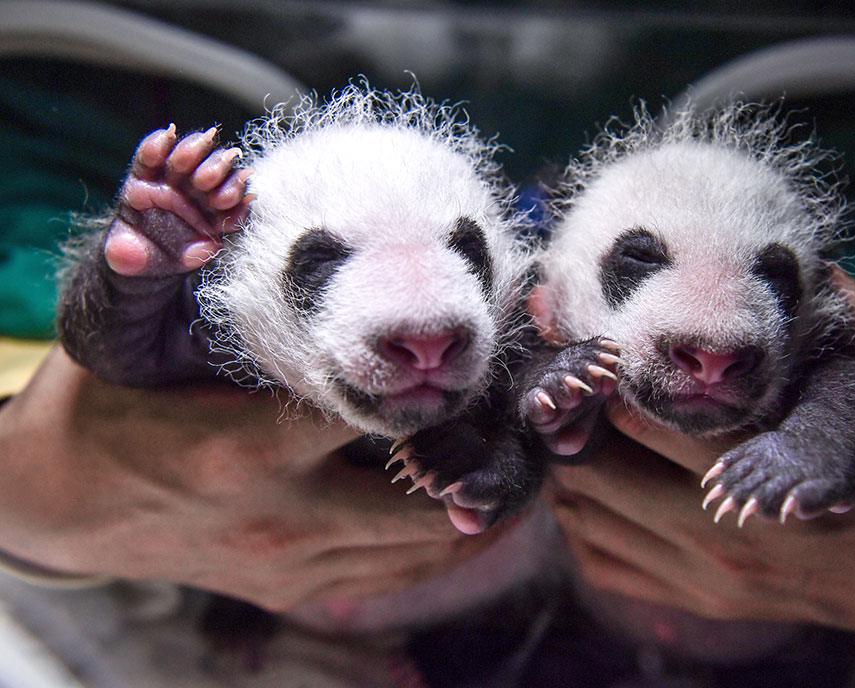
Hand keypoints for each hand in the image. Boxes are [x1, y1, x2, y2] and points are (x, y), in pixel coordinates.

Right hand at [0, 346, 496, 611]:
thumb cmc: (107, 406)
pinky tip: (452, 507)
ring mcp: (287, 568)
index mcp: (247, 449)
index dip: (437, 389)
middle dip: (480, 466)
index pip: (379, 419)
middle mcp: (280, 519)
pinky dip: (429, 547)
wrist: (57, 504)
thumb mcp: (147, 340)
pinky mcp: (286, 593)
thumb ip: (220, 298)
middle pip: (424, 503)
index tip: (472, 356)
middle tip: (517, 426)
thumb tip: (261, 203)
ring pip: (417, 554)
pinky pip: (387, 579)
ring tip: (504, 466)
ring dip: (470, 512)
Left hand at [549, 272, 854, 642]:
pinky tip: (591, 483)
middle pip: (600, 474)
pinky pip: (604, 565)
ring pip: (588, 520)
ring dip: (568, 467)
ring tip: (572, 421)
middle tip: (566, 382)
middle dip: (573, 421)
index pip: (653, 424)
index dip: (605, 378)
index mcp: (775, 471)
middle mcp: (729, 537)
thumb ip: (840, 311)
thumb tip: (783, 254)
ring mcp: (710, 581)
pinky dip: (580, 522)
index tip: (586, 342)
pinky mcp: (703, 603)